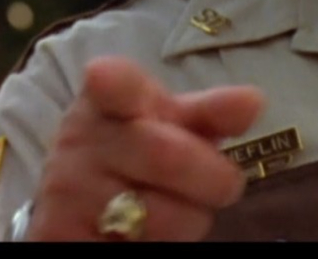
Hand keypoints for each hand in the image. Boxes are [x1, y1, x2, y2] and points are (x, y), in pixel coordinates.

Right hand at [27, 57, 263, 240]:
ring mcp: (68, 190)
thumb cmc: (135, 151)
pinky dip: (160, 244)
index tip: (102, 75)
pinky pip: (140, 247)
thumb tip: (254, 100)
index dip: (115, 83)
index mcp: (105, 99)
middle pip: (167, 156)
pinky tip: (143, 232)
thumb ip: (210, 113)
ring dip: (189, 220)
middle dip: (211, 178)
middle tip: (216, 183)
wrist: (76, 202)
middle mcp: (79, 140)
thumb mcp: (169, 125)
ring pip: (164, 216)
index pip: (111, 85)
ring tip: (168, 207)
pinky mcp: (62, 233)